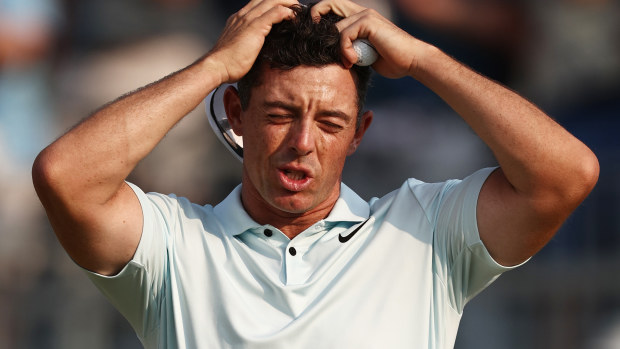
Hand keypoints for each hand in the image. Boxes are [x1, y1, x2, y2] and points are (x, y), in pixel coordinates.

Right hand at [207, 0, 298, 83]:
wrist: (217, 67)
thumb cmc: (228, 64)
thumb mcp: (239, 49)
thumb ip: (248, 43)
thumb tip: (258, 50)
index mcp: (238, 19)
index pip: (258, 3)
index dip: (272, 3)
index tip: (285, 9)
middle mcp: (243, 16)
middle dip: (282, 0)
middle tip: (296, 6)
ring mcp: (248, 20)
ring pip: (272, 1)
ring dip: (288, 3)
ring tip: (299, 9)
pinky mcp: (255, 27)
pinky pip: (275, 13)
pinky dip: (287, 12)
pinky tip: (294, 17)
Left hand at [311, 0, 425, 78]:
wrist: (412, 61)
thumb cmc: (392, 61)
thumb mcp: (364, 54)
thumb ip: (350, 49)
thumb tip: (331, 55)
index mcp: (360, 18)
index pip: (333, 8)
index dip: (320, 18)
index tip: (316, 39)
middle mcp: (362, 12)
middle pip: (330, 3)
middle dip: (316, 19)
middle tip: (317, 43)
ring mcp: (365, 15)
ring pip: (336, 27)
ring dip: (336, 48)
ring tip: (347, 62)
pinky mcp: (368, 22)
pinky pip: (345, 34)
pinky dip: (345, 50)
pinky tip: (353, 61)